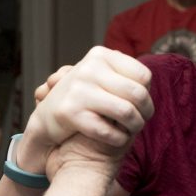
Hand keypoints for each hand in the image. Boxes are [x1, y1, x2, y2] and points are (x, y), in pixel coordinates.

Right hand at [21, 47, 153, 171]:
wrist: (46, 119)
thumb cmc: (83, 100)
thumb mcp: (101, 78)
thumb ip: (123, 76)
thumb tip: (149, 82)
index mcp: (100, 55)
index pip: (143, 76)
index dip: (147, 94)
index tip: (142, 106)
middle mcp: (89, 68)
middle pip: (138, 94)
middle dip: (145, 113)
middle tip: (142, 122)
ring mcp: (78, 89)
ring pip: (126, 112)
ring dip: (135, 127)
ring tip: (132, 131)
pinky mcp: (70, 112)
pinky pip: (108, 131)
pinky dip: (119, 139)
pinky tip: (119, 139)